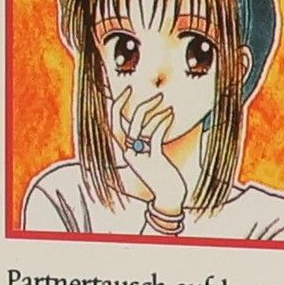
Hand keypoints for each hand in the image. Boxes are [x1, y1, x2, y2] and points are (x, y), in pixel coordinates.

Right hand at [108, 84, 186, 214]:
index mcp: (125, 151)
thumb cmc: (162, 173)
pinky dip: (163, 122)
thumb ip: (147, 138)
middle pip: (124, 123)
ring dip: (155, 112)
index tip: (128, 89)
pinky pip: (155, 136)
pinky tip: (171, 114)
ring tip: (168, 105)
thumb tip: (152, 116)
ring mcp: (140, 158)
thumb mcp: (151, 153)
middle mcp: (128, 154)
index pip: (113, 123)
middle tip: (154, 94)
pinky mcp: (153, 161)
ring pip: (140, 128)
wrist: (170, 195)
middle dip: (137, 105)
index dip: (117, 104)